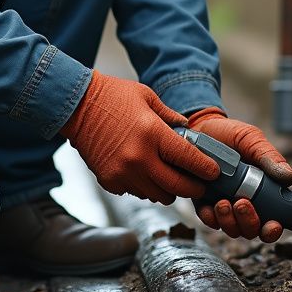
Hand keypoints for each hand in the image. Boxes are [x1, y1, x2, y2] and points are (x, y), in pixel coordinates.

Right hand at [61, 72, 221, 204]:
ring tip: (171, 178)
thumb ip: (170, 117)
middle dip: (194, 188)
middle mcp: (139, 158)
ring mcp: (123, 173)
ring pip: (158, 195)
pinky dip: (144, 186)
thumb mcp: (147, 97)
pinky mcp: (110, 181)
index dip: (206, 169)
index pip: (189, 160)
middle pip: (177, 187)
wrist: (76, 105)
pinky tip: (144, 172)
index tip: (214, 173)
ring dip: (168, 189)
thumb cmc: (113, 96)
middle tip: (200, 185)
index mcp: (152, 134)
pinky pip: (136, 192)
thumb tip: (189, 132)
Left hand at [188, 108, 291, 242]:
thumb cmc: (229, 134)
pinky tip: (210, 206)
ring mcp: (224, 205)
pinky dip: (210, 218)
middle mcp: (245, 203)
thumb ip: (269, 157)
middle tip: (242, 203)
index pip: (272, 221)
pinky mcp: (204, 203)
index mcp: (262, 192)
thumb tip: (289, 177)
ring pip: (231, 229)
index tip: (274, 224)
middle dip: (249, 223)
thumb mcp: (251, 140)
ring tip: (223, 203)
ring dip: (230, 222)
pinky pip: (208, 219)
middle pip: (252, 230)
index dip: (274, 230)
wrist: (199, 126)